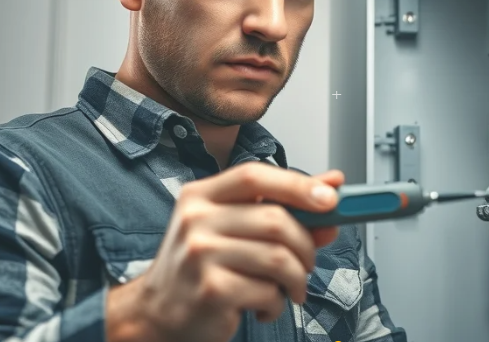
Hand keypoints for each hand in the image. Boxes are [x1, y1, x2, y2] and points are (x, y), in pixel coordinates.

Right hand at [105, 162, 343, 341]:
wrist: (156, 311)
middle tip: (308, 262)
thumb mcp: (234, 228)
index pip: (255, 176)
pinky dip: (278, 304)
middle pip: (275, 220)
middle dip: (305, 245)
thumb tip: (333, 188)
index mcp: (200, 195)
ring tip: (291, 288)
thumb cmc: (201, 265)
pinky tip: (265, 306)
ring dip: (297, 279)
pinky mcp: (211, 291)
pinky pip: (268, 292)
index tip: (330, 198)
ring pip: (279, 259)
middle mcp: (195, 220)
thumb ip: (280, 208)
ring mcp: (200, 255)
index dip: (298, 184)